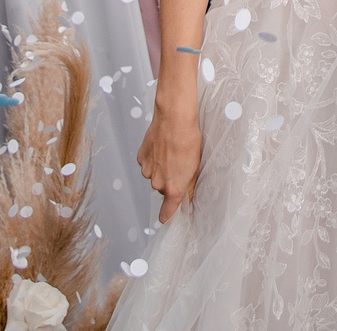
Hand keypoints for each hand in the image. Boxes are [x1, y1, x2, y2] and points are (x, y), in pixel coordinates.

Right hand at [138, 97, 203, 223]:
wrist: (174, 118)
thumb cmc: (188, 141)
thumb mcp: (195, 167)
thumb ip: (189, 188)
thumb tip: (187, 202)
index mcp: (173, 188)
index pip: (166, 213)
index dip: (167, 216)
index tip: (167, 218)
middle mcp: (157, 183)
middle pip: (163, 189)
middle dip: (170, 181)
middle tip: (179, 164)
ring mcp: (147, 171)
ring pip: (154, 176)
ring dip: (161, 169)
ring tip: (170, 152)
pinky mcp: (141, 158)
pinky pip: (148, 164)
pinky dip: (153, 159)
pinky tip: (161, 147)